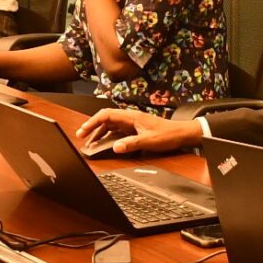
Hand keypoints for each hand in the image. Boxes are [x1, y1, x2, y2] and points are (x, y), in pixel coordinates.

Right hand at [76, 107, 200, 157]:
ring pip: (110, 125)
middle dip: (92, 127)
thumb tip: (115, 147)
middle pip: (105, 119)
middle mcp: (129, 118)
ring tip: (90, 143)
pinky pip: (117, 131)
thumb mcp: (149, 141)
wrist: (181, 134)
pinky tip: (104, 144)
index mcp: (131, 117)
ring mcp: (131, 123)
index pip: (106, 115)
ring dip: (99, 133)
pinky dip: (108, 136)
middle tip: (81, 137)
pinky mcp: (134, 129)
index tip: (83, 131)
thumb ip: (131, 144)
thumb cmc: (167, 135)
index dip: (92, 122)